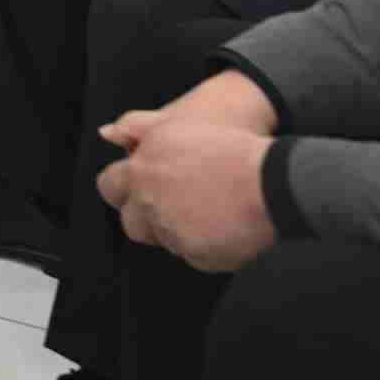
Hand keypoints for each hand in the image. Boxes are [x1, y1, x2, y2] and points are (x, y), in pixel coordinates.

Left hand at [96, 72, 281, 270]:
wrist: (271, 181)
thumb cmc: (229, 148)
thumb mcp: (177, 124)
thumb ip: (136, 127)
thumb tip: (107, 132)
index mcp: (141, 170)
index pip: (110, 186)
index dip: (123, 188)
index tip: (136, 189)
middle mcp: (150, 203)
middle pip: (132, 223)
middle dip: (146, 218)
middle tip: (175, 206)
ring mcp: (172, 231)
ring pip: (164, 240)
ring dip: (178, 231)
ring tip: (208, 211)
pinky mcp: (195, 255)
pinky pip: (192, 256)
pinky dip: (205, 246)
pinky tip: (225, 226)